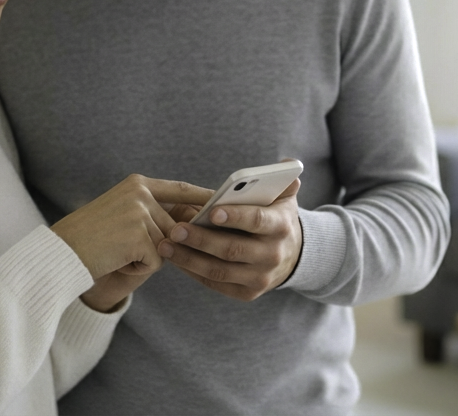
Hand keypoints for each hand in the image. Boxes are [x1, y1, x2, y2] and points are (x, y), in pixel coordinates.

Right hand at [51, 175, 212, 311]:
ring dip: (145, 257)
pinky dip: (138, 268)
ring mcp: (140, 213)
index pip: (180, 189)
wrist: (60, 253)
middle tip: (121, 246)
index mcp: (137, 184)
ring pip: (166, 246)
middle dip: (157, 245)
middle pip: (175, 227)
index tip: (223, 201)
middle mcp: (141, 193)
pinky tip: (116, 259)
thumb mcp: (122, 215)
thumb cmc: (89, 239)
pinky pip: (155, 262)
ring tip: (116, 251)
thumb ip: (153, 215)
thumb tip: (192, 224)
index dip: (203, 197)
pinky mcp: (138, 236)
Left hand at [157, 179, 302, 300]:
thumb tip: (285, 164)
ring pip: (219, 270)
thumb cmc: (276, 219)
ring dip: (189, 258)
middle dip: (201, 239)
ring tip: (166, 245)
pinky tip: (176, 258)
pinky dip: (193, 271)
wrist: (291, 256)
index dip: (235, 217)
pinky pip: (215, 283)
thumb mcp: (283, 199)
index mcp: (281, 227)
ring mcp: (260, 278)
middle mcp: (273, 256)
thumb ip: (282, 181)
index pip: (257, 221)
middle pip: (232, 249)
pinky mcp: (247, 293)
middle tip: (176, 229)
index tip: (211, 211)